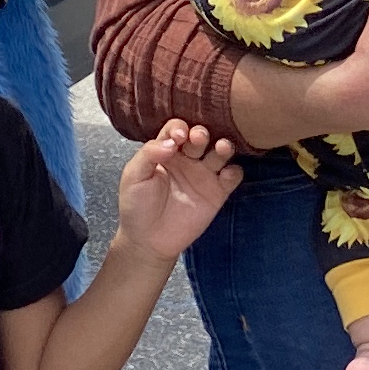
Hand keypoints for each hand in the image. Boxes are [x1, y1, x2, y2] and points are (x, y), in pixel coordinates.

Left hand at [115, 121, 241, 258]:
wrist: (148, 241)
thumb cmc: (136, 206)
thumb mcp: (134, 176)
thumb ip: (149, 154)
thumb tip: (172, 142)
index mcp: (166, 151)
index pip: (177, 129)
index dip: (180, 128)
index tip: (179, 136)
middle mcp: (187, 158)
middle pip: (201, 136)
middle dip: (201, 134)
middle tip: (198, 138)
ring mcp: (204, 175)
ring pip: (220, 152)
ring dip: (224, 146)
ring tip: (221, 148)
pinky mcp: (217, 193)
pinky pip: (233, 177)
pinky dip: (234, 172)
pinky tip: (226, 175)